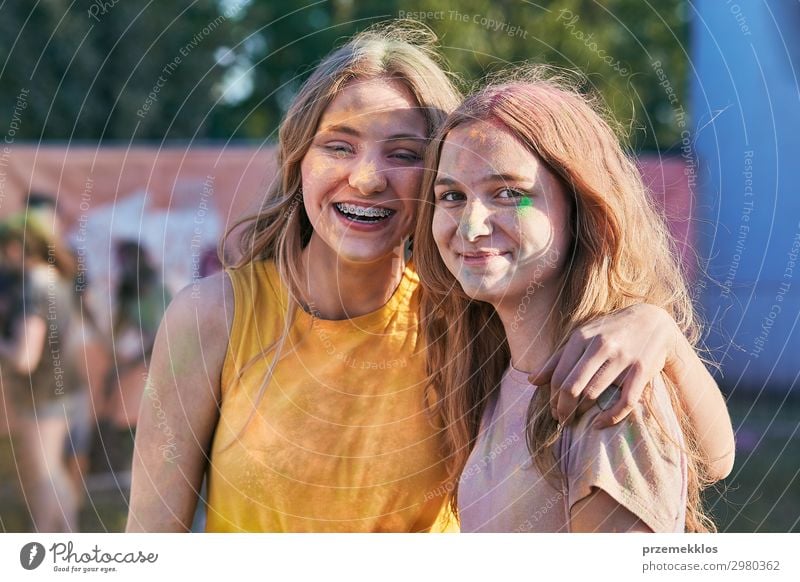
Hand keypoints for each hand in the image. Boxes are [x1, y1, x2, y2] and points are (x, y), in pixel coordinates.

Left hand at [529, 304, 679, 427]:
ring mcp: (622, 358)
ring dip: (581, 413)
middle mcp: (600, 346)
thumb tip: (531, 381)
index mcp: (581, 337)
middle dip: (562, 409)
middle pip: (572, 387)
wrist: (653, 320)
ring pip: (593, 394)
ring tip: (577, 420)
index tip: (552, 410)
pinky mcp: (642, 370)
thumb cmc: (610, 331)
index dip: (552, 398)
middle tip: (561, 420)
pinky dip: (610, 418)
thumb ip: (557, 358)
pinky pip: (624, 401)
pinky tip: (599, 424)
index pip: (558, 376)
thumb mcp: (582, 336)